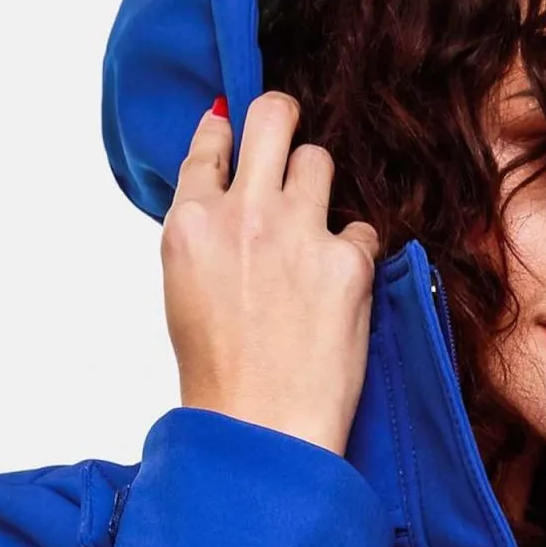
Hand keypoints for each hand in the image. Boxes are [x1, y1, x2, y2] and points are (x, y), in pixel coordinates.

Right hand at [161, 92, 381, 457]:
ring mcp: (297, 232)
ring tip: (312, 234)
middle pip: (272, 117)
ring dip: (318, 188)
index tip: (236, 130)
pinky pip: (360, 229)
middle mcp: (243, 213)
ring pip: (319, 159)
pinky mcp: (347, 261)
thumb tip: (226, 196)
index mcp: (191, 224)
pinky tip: (339, 290)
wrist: (261, 430)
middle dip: (282, 118)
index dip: (228, 131)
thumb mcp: (185, 292)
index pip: (211, 143)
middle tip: (289, 137)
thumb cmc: (220, 377)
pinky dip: (353, 254)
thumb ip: (204, 234)